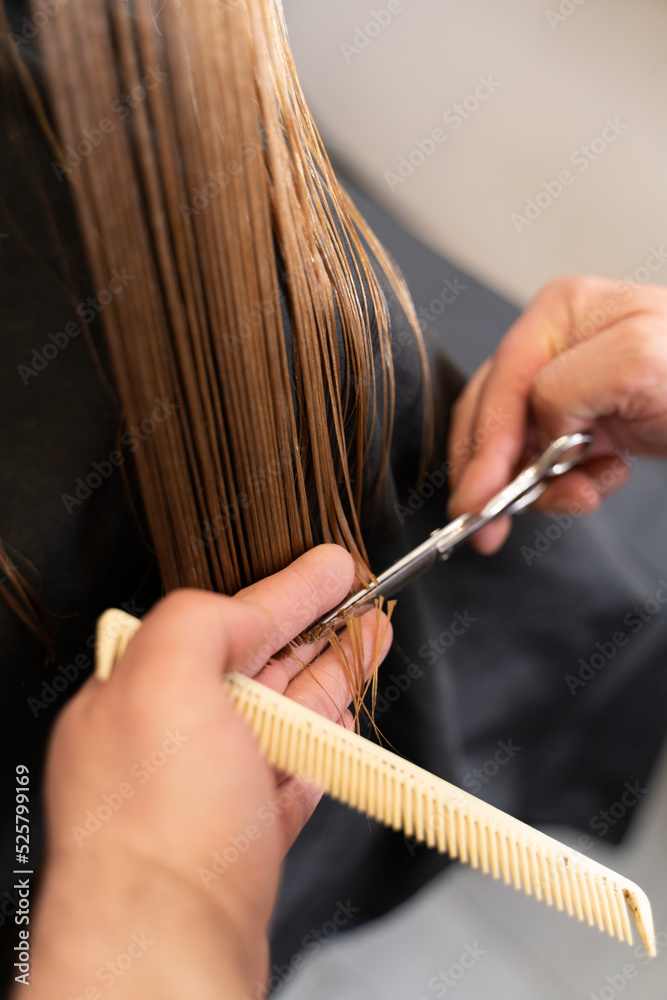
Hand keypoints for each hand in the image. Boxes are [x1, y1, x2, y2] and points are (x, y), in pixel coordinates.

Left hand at [25, 545, 391, 999]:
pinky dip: (326, 742)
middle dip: (318, 629)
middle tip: (365, 602)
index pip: (225, 622)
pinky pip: (294, 773)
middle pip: (260, 667)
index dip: (287, 591)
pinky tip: (346, 717)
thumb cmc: (156, 829)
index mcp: (137, 694)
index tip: (333, 568)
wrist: (168, 952)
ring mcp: (208, 791)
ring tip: (373, 644)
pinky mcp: (243, 839)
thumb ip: (200, 621)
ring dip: (334, 677)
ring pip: (285, 718)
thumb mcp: (165, 681)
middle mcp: (168, 740)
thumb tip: (240, 607)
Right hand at [447, 277, 666, 552]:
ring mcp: (567, 386)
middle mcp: (554, 346)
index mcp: (559, 313)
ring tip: (576, 497)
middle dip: (493, 473)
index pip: (499, 384)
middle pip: (492, 416)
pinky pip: (546, 463)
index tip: (477, 499)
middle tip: (489, 524)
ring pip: (515, 447)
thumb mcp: (636, 358)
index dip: (483, 446)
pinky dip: (563, 486)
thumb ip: (565, 385)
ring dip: (536, 484)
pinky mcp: (583, 421)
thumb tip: (533, 425)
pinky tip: (595, 484)